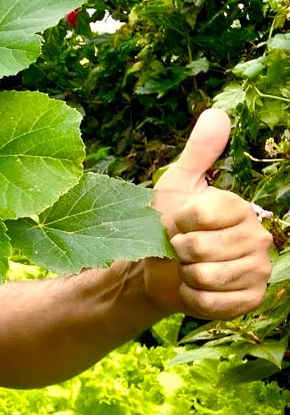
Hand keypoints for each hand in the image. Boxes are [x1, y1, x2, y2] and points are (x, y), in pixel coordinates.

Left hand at [145, 109, 272, 318]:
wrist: (156, 269)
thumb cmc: (164, 224)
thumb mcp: (176, 185)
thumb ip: (198, 153)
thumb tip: (218, 112)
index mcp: (240, 208)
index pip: (200, 215)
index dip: (177, 221)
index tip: (176, 222)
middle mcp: (257, 238)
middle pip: (201, 248)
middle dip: (178, 251)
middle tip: (179, 249)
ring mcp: (257, 271)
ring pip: (207, 276)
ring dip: (185, 275)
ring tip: (187, 268)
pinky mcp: (249, 300)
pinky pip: (214, 302)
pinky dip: (194, 298)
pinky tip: (194, 289)